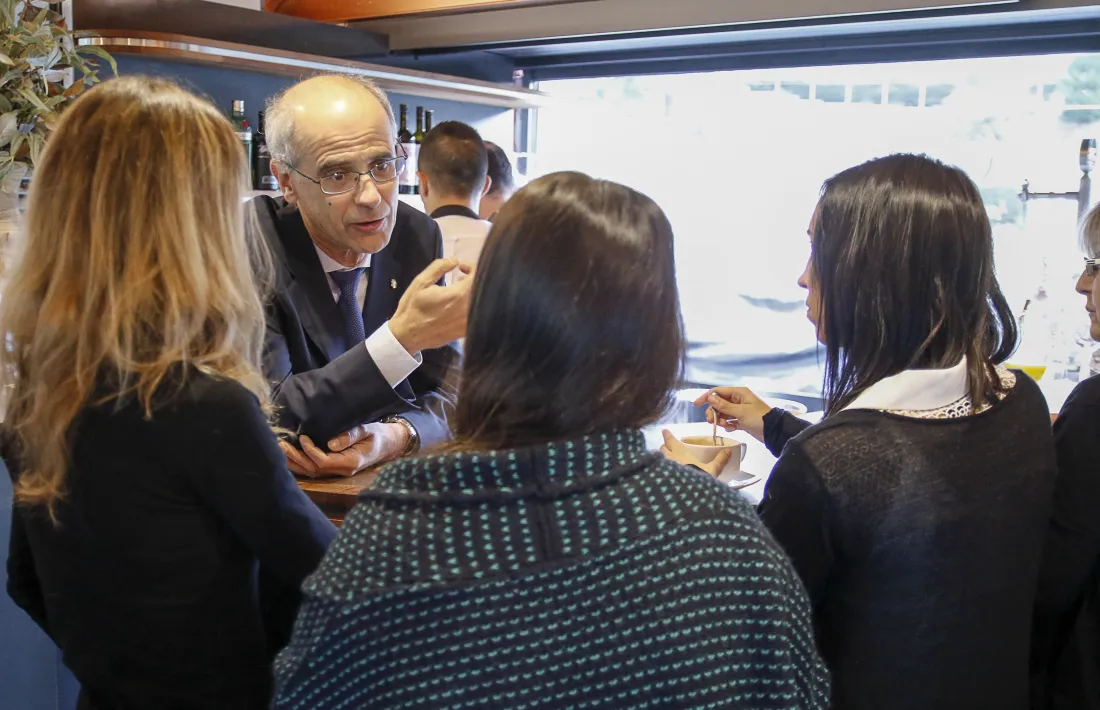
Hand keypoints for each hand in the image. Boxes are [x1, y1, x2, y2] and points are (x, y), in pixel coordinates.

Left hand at [279, 422, 408, 477]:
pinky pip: (315, 469)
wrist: (389, 443)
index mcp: (351, 462)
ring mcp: (338, 471)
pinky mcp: (335, 467)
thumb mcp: (368, 430)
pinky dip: (301, 463)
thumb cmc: (378, 434)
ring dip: (295, 462)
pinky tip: (290, 456)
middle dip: (296, 458)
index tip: (303, 437)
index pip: (324, 462)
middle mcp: (342, 470)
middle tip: (281, 444)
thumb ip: (350, 435)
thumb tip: (330, 444)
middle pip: (314, 469)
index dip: (310, 451)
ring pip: (312, 472)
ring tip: (281, 450)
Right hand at [389, 258, 473, 353]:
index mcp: (457, 295)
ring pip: (480, 302)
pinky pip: (476, 315)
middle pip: (481, 289)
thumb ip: (439, 267)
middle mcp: (466, 309)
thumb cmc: (412, 308)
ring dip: (472, 293)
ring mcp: (468, 322)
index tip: (461, 268)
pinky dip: (471, 306)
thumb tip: (455, 259)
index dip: (472, 267)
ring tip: (458, 292)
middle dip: (472, 280)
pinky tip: (458, 305)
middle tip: (460, 278)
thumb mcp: (421, 282)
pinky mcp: (466, 331)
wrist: (408, 335)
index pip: (478, 276)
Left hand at [659, 429, 731, 476]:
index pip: (671, 441)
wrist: (686, 495)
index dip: (667, 435)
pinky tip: (666, 474)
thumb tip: (728, 451)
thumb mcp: (712, 470)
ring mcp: (663, 470)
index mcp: (680, 453)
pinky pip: (659, 471)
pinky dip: (661, 470)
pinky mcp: (661, 479)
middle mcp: (669, 459)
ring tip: (666, 460)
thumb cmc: (698, 479)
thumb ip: (719, 460)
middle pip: (663, 450)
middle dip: (665, 447)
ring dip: (662, 458)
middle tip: (667, 446)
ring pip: (660, 460)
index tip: (664, 430)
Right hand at [694, 387, 771, 443]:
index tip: (696, 405)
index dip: (706, 397)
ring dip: (721, 420)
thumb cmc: (759, 418)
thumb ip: (724, 405)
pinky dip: (729, 425)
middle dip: (714, 412)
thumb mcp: (740, 411)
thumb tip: (710, 397)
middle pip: (719, 403)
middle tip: (712, 421)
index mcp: (739, 393)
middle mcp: (739, 400)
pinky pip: (730, 420)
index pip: (718, 391)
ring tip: (726, 426)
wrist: (774, 431)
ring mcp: (740, 410)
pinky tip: (732, 429)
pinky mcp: (742, 420)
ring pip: (723, 413)